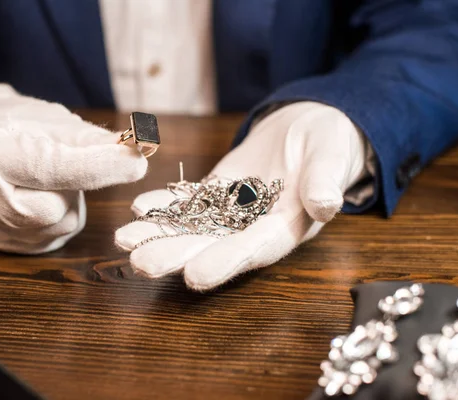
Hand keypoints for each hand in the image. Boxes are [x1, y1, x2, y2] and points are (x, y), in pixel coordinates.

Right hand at [0, 79, 146, 252]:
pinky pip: (50, 238)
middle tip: (57, 162)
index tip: (137, 162)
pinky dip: (55, 218)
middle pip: (60, 207)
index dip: (99, 167)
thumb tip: (137, 150)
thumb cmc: (7, 124)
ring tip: (41, 179)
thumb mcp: (45, 119)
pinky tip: (34, 197)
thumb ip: (89, 139)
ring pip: (61, 225)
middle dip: (74, 186)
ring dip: (66, 202)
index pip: (53, 168)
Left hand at [115, 102, 367, 289]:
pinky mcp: (218, 192)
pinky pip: (190, 201)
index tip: (194, 276)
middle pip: (213, 246)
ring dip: (159, 234)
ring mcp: (233, 211)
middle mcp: (255, 227)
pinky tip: (139, 207)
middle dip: (176, 255)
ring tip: (124, 240)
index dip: (225, 262)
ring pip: (193, 227)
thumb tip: (325, 205)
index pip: (255, 250)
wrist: (311, 128)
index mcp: (287, 227)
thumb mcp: (333, 158)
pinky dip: (166, 204)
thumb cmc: (330, 144)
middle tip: (139, 264)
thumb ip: (326, 182)